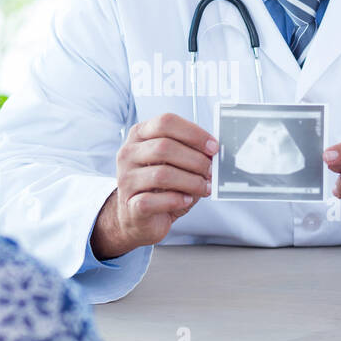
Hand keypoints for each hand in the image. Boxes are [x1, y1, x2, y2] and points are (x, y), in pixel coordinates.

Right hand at [91, 114, 216, 259]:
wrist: (138, 217)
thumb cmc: (160, 187)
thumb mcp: (175, 164)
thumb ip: (190, 153)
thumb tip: (214, 153)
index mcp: (140, 135)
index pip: (166, 122)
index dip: (193, 133)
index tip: (213, 147)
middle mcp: (128, 154)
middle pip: (164, 147)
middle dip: (196, 160)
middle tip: (212, 171)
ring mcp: (125, 179)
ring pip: (161, 174)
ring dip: (191, 182)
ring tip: (204, 188)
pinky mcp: (129, 205)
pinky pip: (154, 200)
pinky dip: (176, 200)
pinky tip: (186, 200)